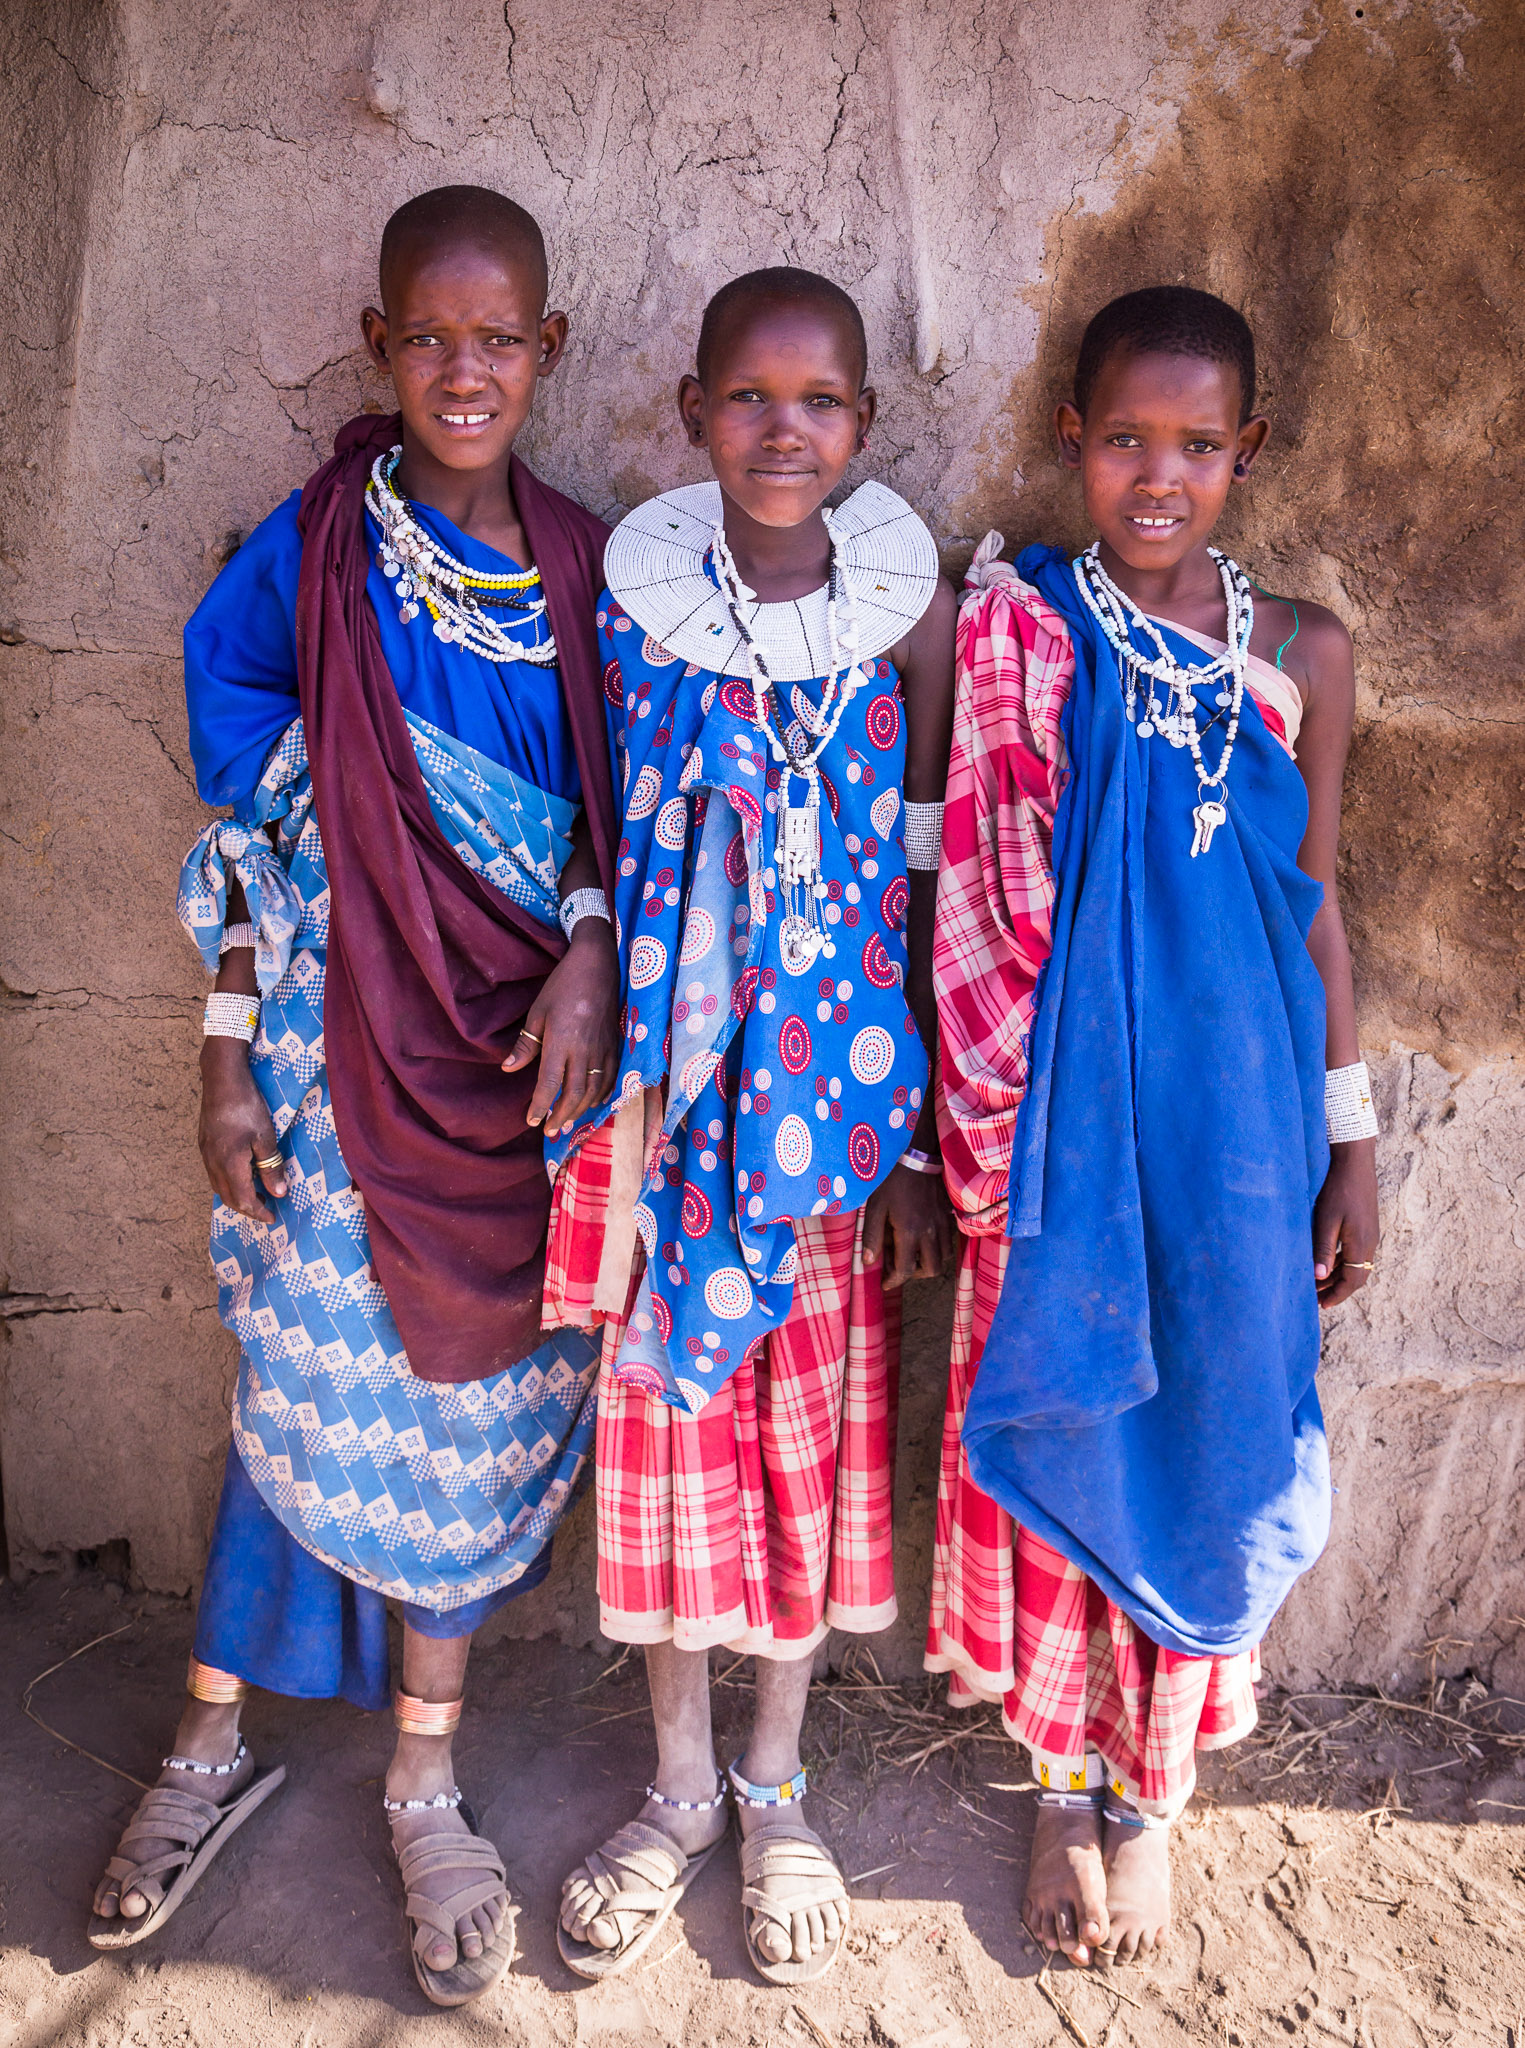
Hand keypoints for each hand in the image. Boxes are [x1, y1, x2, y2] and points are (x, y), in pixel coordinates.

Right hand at [199, 1037, 286, 1223]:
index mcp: (229, 1165)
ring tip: (256, 1194)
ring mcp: (205, 1153)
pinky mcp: (204, 1143)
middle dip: (247, 1208)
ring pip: (218, 1186)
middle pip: (228, 1197)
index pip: (243, 1200)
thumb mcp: (265, 1138)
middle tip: (266, 1209)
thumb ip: (270, 1168)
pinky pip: (214, 1173)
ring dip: (236, 1195)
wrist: (222, 1080)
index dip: (258, 1212)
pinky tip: (240, 1175)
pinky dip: (227, 1182)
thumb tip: (278, 1193)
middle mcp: (213, 1163)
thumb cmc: (247, 1107)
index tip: (272, 1218)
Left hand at [501, 919, 619, 1136]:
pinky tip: (594, 1103)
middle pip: (574, 1094)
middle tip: (550, 1130)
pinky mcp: (616, 1045)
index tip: (531, 1120)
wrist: (599, 965)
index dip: (540, 1106)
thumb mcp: (538, 1012)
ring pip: (594, 1090)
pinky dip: (602, 1095)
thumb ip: (526, 1044)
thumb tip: (508, 1068)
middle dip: (561, 1115)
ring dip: (581, 1110)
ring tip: (568, 1122)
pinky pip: (611, 1078)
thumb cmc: (563, 986)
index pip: (550, 1084)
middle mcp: (584, 1051)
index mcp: (561, 1042)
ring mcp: (603, 1050)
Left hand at [862, 1161, 954, 1288]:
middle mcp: (930, 1232)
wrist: (915, 1154)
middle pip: (931, 1270)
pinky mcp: (947, 1214)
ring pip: (943, 1257)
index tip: (884, 1283)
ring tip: (910, 1252)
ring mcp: (942, 1223)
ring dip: (927, 1261)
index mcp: (909, 1232)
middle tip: (898, 1266)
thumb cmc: (890, 1180)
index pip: (905, 1269)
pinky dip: (937, 1247)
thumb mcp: (875, 1207)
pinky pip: (948, 1241)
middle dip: (914, 1274)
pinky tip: (921, 1237)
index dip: (893, 1281)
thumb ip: (872, 1237)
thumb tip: (869, 1262)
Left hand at [1312, 1139, 1378, 1305]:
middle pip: (1356, 1276)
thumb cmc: (1338, 1191)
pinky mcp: (1366, 1227)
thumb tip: (1319, 1277)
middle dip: (1337, 1289)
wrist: (1355, 1164)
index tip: (1322, 1306)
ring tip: (1318, 1283)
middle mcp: (1369, 1243)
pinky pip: (1356, 1253)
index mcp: (1361, 1245)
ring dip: (1338, 1276)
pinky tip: (1328, 1262)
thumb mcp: (1325, 1220)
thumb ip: (1323, 1249)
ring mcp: (1370, 1235)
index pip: (1352, 1281)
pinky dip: (1342, 1263)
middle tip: (1316, 1298)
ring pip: (1356, 1265)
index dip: (1337, 1295)